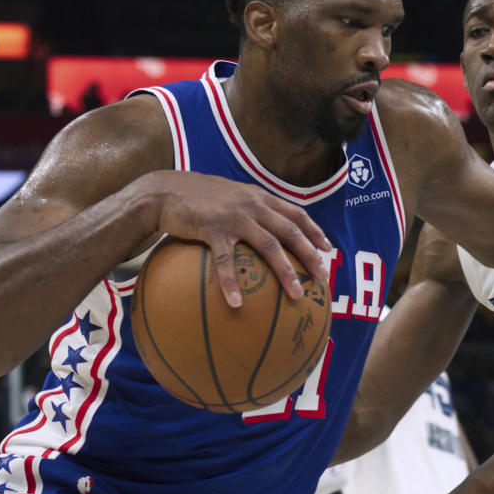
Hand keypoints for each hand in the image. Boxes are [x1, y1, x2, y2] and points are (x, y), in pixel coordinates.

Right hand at [141, 170, 332, 306]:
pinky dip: (231, 282)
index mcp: (259, 198)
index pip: (295, 213)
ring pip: (268, 245)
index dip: (314, 230)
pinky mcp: (213, 229)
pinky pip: (226, 260)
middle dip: (310, 255)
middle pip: (290, 231)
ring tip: (296, 294)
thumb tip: (265, 231)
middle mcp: (253, 205)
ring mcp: (234, 217)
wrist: (165, 190)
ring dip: (285, 271)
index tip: (328, 249)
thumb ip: (250, 209)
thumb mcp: (231, 196)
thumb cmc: (198, 198)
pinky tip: (236, 303)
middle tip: (322, 277)